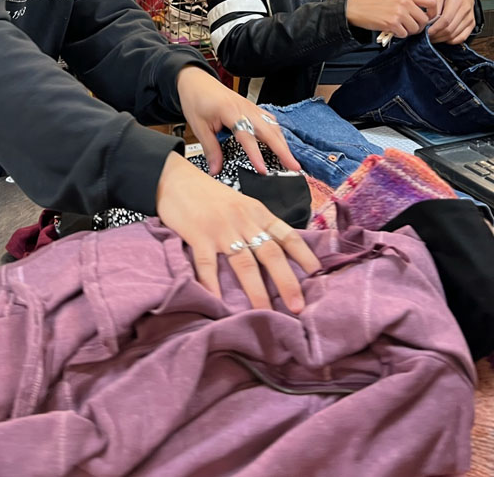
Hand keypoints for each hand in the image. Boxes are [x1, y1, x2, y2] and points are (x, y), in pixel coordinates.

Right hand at [155, 151, 320, 311]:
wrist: (175, 179)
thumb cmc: (209, 195)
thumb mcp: (240, 204)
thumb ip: (256, 225)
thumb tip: (277, 253)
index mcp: (257, 212)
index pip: (287, 234)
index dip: (304, 255)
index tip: (318, 275)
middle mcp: (243, 220)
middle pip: (271, 253)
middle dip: (286, 282)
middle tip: (298, 307)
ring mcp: (221, 228)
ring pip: (244, 263)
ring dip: (257, 292)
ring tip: (265, 314)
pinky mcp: (198, 235)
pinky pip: (208, 265)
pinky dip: (213, 286)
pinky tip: (219, 304)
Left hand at [176, 65, 300, 176]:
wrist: (196, 81)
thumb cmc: (196, 100)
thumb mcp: (199, 126)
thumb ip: (210, 148)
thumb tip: (216, 170)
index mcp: (230, 111)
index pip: (246, 136)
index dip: (255, 154)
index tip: (263, 170)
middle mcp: (245, 108)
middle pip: (268, 130)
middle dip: (283, 150)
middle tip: (293, 167)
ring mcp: (250, 106)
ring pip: (273, 125)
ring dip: (283, 142)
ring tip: (291, 160)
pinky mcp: (252, 107)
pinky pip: (269, 120)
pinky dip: (278, 133)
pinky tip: (281, 143)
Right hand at [345, 0, 437, 38]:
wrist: (355, 7)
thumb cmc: (373, 2)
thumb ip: (409, 1)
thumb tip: (423, 12)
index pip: (431, 2)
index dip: (432, 12)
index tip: (427, 17)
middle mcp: (404, 2)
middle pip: (424, 19)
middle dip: (419, 26)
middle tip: (410, 26)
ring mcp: (399, 13)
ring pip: (415, 28)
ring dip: (409, 31)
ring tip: (400, 27)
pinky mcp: (392, 24)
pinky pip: (404, 34)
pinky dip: (399, 34)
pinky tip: (392, 29)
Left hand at [428, 0, 475, 43]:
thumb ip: (433, 8)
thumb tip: (428, 22)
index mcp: (457, 0)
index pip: (445, 20)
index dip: (435, 28)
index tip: (426, 32)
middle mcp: (465, 10)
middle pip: (450, 29)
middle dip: (436, 36)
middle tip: (427, 37)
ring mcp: (470, 18)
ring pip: (454, 35)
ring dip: (442, 39)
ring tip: (433, 38)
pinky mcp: (472, 24)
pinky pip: (462, 38)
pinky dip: (451, 41)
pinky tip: (443, 38)